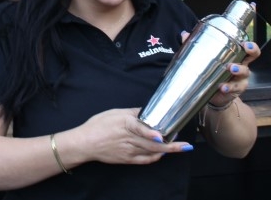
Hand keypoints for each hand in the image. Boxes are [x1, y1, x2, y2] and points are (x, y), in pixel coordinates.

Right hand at [75, 108, 193, 165]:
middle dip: (170, 145)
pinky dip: (155, 157)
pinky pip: (144, 160)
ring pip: (151, 152)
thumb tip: (148, 111)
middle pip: (151, 144)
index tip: (160, 136)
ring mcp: (128, 151)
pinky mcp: (127, 159)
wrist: (85, 143)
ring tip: (180, 148)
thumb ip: (133, 112)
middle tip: (185, 145)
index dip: (150, 133)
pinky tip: (163, 153)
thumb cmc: (98, 125)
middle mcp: (127, 138)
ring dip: (167, 151)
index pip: (139, 128)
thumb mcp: (115, 112)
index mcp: (124, 123)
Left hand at [179, 31, 260, 106]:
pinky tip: (222, 87)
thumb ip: (197, 47)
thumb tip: (185, 35)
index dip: (251, 44)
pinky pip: (235, 88)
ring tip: (230, 68)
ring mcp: (241, 78)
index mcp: (236, 55)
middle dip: (252, 51)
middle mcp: (242, 65)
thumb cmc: (213, 73)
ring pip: (245, 72)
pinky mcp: (236, 90)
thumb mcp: (207, 60)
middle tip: (244, 48)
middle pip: (253, 55)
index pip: (249, 47)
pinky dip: (228, 87)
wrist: (214, 95)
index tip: (245, 42)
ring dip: (238, 69)